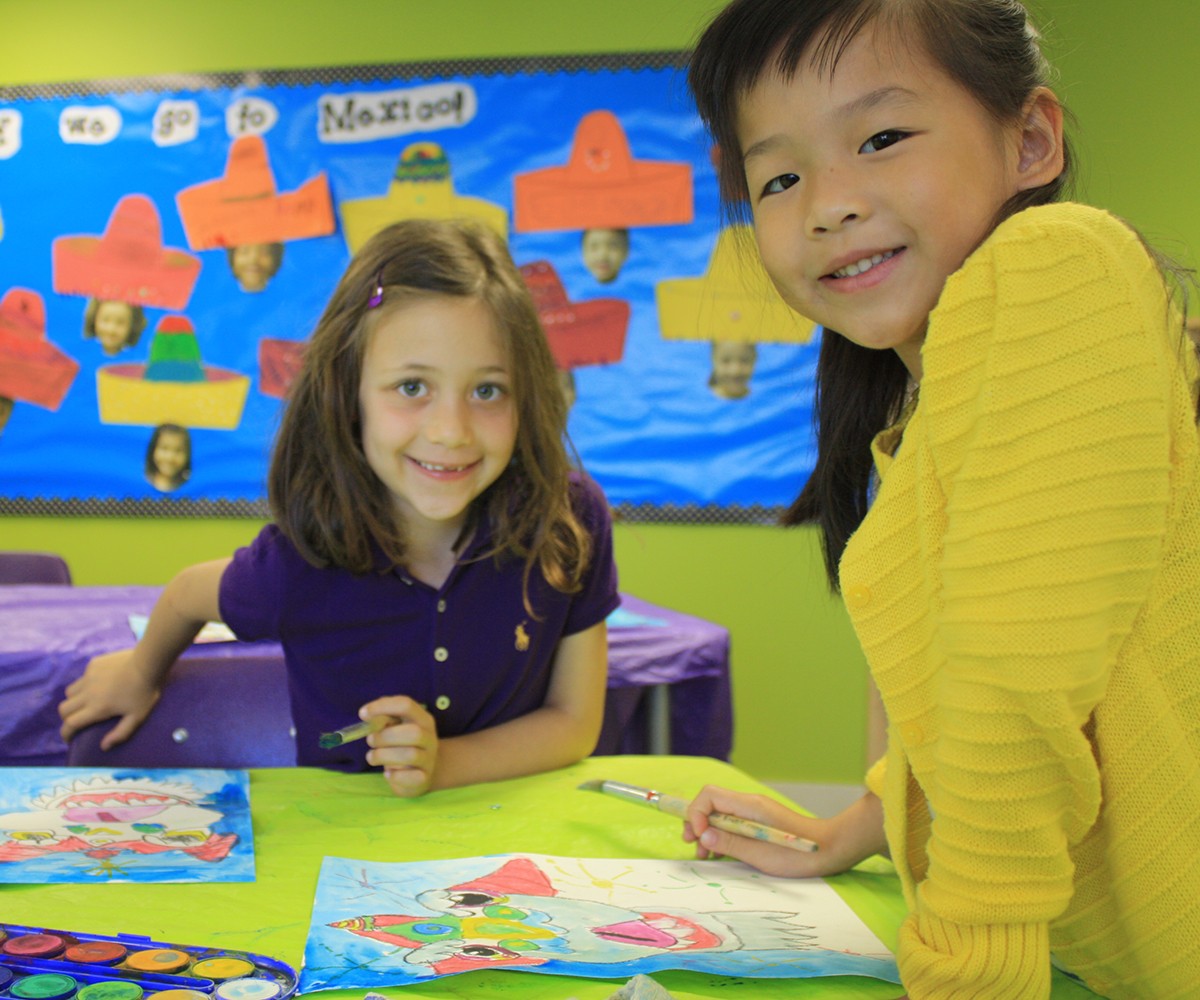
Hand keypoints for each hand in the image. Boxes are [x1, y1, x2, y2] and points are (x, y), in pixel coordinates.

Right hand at [58, 649, 160, 748]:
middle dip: (67, 718)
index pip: (70, 723)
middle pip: (64, 709)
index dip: (66, 733)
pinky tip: (99, 684)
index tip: (69, 738)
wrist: (149, 662)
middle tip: (78, 720)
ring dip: (74, 700)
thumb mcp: (137, 717)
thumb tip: (104, 747)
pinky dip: (85, 684)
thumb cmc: (145, 691)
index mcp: (97, 707)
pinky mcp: (93, 664)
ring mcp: (88, 676)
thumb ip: (120, 733)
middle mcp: (87, 692)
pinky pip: (82, 677)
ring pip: (70, 692)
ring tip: (86, 702)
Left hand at [359, 696, 438, 797]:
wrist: (423, 771)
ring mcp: (429, 758)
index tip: (362, 714)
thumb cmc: (403, 744)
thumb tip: (367, 714)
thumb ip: (383, 718)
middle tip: (370, 740)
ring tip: (372, 757)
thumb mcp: (396, 727)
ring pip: (410, 755)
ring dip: (384, 755)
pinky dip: (395, 776)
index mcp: (422, 719)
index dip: (383, 707)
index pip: (406, 705)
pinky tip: (387, 773)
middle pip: (413, 732)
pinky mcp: (424, 778)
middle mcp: (429, 737)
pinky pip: (412, 777)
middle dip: (385, 736)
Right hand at [683, 785, 886, 877]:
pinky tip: (720, 853)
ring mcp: (753, 812)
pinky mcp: (758, 822)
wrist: (829, 849)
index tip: (699, 838)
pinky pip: (731, 823)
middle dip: (697, 822)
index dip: (696, 814)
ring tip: (704, 854)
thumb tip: (704, 835)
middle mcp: (749, 804)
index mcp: (749, 805)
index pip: (709, 795)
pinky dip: (720, 835)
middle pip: (710, 803)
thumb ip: (731, 843)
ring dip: (707, 831)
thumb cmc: (798, 854)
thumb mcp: (761, 855)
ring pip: (718, 814)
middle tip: (693, 846)